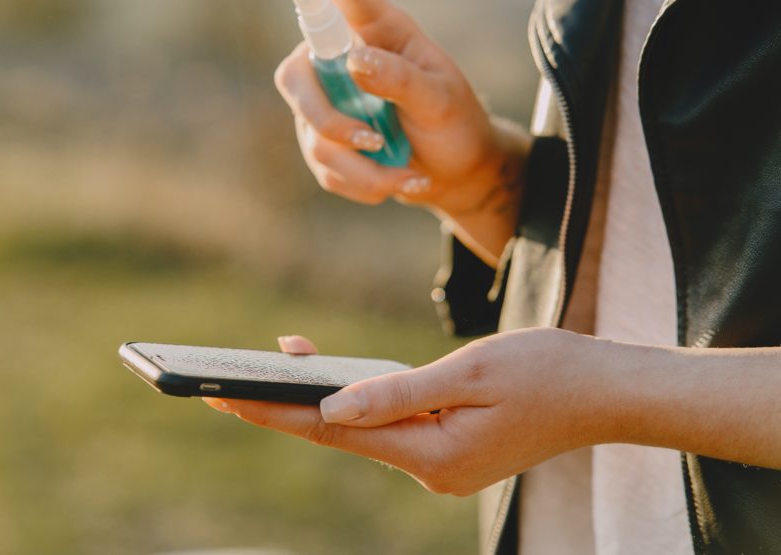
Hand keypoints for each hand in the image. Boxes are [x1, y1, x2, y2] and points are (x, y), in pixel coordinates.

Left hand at [205, 329, 608, 495]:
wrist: (608, 391)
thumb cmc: (549, 372)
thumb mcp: (470, 372)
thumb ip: (397, 392)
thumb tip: (329, 405)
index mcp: (433, 454)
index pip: (333, 431)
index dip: (275, 412)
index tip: (224, 398)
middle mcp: (430, 467)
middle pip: (339, 433)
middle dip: (282, 406)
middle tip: (222, 382)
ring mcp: (440, 461)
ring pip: (362, 428)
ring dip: (319, 398)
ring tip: (271, 363)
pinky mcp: (449, 446)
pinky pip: (389, 424)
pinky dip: (358, 399)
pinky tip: (335, 377)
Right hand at [276, 0, 530, 262]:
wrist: (457, 173)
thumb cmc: (456, 124)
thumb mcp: (441, 101)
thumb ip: (400, 79)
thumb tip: (354, 60)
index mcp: (378, 30)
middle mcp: (342, 58)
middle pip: (296, 76)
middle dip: (329, 121)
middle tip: (373, 143)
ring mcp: (327, 100)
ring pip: (313, 134)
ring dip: (361, 167)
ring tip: (406, 174)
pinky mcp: (322, 139)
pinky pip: (323, 166)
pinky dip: (362, 183)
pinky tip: (395, 181)